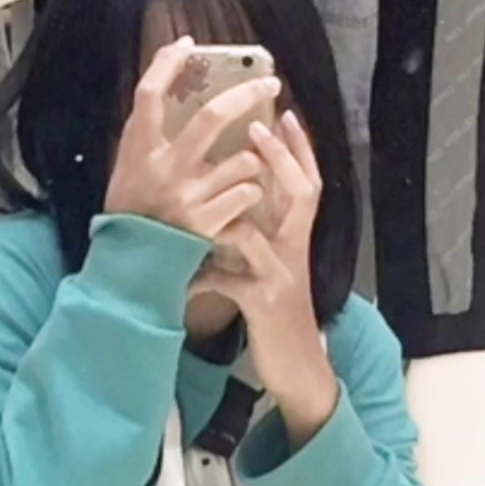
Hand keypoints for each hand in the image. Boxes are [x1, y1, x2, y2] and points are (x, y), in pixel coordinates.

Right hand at [105, 37, 281, 241]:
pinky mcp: (208, 223)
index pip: (149, 94)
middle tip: (271, 82)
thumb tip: (168, 99)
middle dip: (247, 94)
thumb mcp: (127, 169)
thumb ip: (147, 139)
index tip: (187, 45)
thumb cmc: (131, 214)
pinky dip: (252, 189)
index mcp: (138, 151)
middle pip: (211, 117)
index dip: (166, 64)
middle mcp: (163, 169)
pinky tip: (246, 195)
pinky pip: (247, 192)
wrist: (132, 267)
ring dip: (256, 157)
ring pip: (243, 159)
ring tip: (254, 161)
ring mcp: (188, 196)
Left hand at [191, 111, 339, 448]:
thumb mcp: (271, 274)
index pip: (307, 185)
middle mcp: (293, 252)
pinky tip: (177, 282)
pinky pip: (226, 284)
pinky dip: (198, 280)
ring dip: (228, 216)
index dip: (299, 150)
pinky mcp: (262, 305)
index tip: (284, 114)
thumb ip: (257, 242)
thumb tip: (231, 210)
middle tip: (258, 125)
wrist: (300, 371)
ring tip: (202, 199)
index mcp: (294, 240)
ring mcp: (280, 277)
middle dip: (281, 159)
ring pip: (257, 235)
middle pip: (303, 194)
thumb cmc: (278, 320)